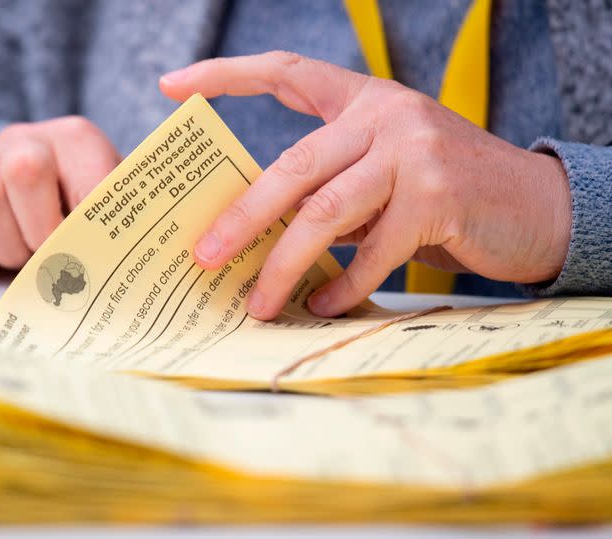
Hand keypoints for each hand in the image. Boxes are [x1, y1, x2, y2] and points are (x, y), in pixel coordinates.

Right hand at [0, 117, 119, 273]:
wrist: (40, 220)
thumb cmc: (84, 220)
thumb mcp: (110, 217)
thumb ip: (114, 232)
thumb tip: (106, 265)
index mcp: (76, 139)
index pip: (86, 178)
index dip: (88, 227)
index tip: (89, 253)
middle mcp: (24, 141)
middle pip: (25, 169)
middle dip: (42, 230)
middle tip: (51, 255)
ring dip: (9, 247)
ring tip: (25, 259)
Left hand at [159, 51, 570, 318]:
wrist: (534, 205)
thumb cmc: (445, 191)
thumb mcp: (384, 171)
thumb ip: (332, 185)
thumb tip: (261, 231)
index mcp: (365, 100)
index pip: (288, 72)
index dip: (228, 75)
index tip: (172, 87)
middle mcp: (386, 116)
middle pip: (292, 165)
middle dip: (242, 217)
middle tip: (204, 255)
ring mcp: (414, 153)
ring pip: (324, 214)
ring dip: (283, 265)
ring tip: (257, 302)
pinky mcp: (438, 199)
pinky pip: (372, 252)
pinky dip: (342, 285)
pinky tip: (320, 305)